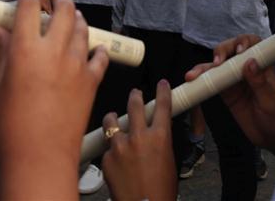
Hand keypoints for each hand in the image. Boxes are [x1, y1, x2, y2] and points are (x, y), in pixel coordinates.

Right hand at [0, 0, 108, 198]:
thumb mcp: (0, 85)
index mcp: (27, 50)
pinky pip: (100, 56)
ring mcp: (76, 65)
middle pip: (64, 9)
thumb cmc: (14, 126)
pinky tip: (94, 48)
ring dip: (78, 18)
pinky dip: (97, 48)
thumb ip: (4, 53)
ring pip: (83, 28)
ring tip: (73, 17)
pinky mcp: (91, 81)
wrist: (40, 155)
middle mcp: (54, 52)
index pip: (30, 7)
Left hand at [102, 81, 176, 200]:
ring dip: (114, 119)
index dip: (162, 92)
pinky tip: (115, 158)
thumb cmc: (160, 190)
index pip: (162, 106)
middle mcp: (139, 137)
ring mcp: (120, 146)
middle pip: (134, 105)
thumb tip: (153, 135)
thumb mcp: (168, 161)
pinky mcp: (106, 157)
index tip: (162, 85)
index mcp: (160, 138)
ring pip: (111, 121)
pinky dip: (111, 149)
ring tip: (114, 120)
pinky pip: (106, 147)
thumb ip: (159, 143)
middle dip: (135, 96)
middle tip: (135, 93)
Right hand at [185, 35, 274, 158]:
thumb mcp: (271, 103)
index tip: (239, 51)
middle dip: (221, 51)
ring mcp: (234, 80)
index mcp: (262, 67)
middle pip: (231, 50)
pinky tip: (193, 82)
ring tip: (193, 75)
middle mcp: (247, 69)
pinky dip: (201, 80)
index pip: (253, 45)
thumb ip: (260, 83)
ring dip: (204, 67)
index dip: (244, 42)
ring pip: (217, 66)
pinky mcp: (225, 92)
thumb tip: (249, 62)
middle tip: (217, 62)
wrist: (272, 139)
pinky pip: (211, 82)